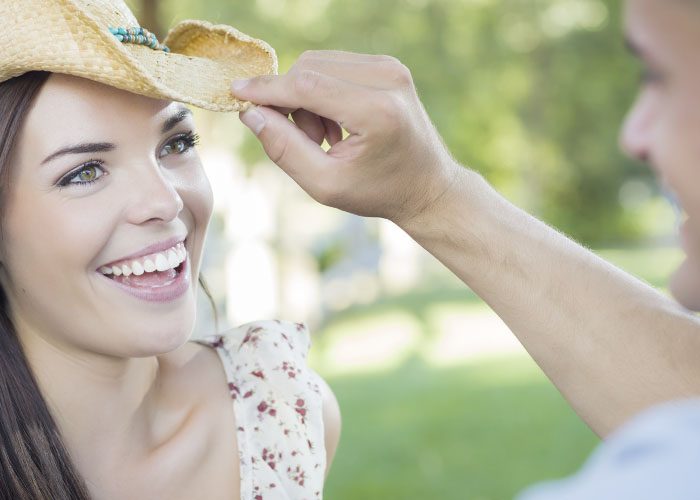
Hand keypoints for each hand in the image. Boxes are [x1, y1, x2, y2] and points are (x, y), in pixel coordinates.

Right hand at [230, 50, 460, 224]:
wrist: (428, 186)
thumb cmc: (379, 191)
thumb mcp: (326, 185)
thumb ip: (284, 149)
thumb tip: (249, 113)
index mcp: (377, 112)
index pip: (306, 85)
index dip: (266, 89)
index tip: (235, 93)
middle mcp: (388, 79)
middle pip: (309, 68)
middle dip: (291, 102)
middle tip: (308, 142)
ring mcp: (391, 68)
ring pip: (318, 63)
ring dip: (307, 97)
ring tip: (327, 138)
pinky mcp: (389, 66)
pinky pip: (334, 65)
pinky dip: (323, 91)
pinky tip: (338, 125)